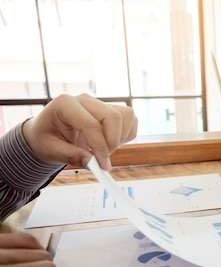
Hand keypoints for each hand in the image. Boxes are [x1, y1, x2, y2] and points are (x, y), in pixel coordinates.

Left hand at [22, 94, 137, 170]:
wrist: (47, 132)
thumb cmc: (46, 138)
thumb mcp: (50, 150)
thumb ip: (71, 156)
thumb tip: (92, 162)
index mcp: (66, 104)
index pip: (92, 124)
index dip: (100, 147)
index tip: (103, 165)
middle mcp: (85, 100)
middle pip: (113, 117)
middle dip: (112, 142)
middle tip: (103, 159)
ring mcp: (99, 103)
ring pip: (125, 116)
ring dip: (120, 137)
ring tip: (104, 149)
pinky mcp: (110, 110)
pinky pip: (129, 119)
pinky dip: (126, 134)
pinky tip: (111, 142)